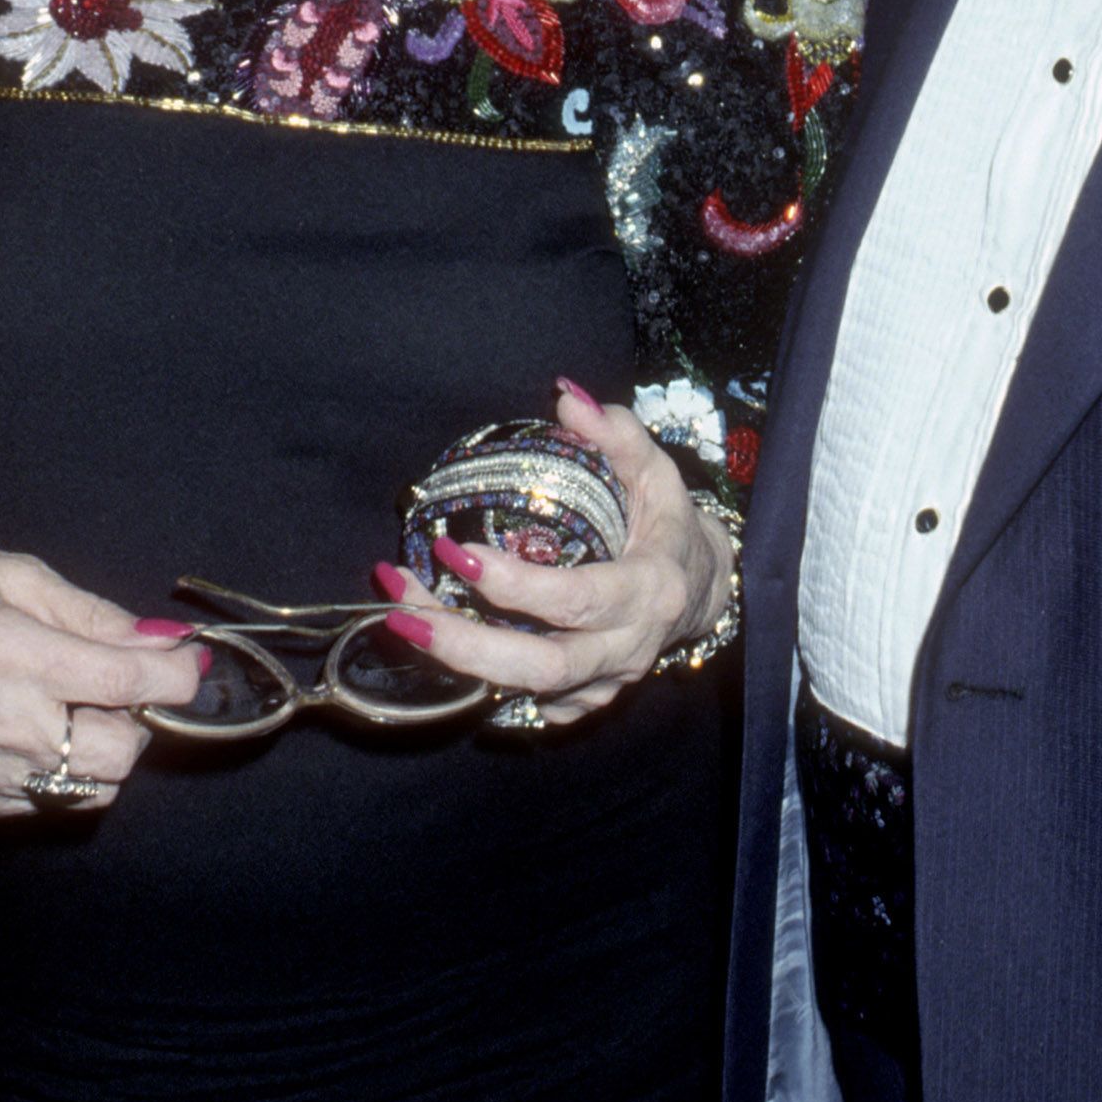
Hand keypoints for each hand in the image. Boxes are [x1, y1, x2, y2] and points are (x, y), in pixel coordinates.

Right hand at [0, 528, 203, 817]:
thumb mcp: (21, 575)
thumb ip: (99, 618)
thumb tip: (168, 647)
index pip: (117, 682)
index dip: (171, 678)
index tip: (189, 668)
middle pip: (114, 752)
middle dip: (137, 719)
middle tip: (119, 685)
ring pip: (87, 785)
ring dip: (99, 748)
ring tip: (69, 705)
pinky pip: (45, 800)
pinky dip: (59, 769)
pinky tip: (31, 728)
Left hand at [377, 380, 730, 726]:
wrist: (700, 589)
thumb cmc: (669, 523)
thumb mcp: (656, 472)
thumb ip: (616, 433)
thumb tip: (565, 396)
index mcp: (649, 589)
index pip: (578, 598)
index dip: (516, 585)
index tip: (457, 552)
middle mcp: (629, 646)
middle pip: (544, 666)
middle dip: (467, 645)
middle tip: (404, 611)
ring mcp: (607, 680)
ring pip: (525, 690)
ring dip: (456, 662)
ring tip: (402, 620)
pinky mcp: (587, 699)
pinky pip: (529, 705)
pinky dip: (480, 685)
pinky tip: (440, 648)